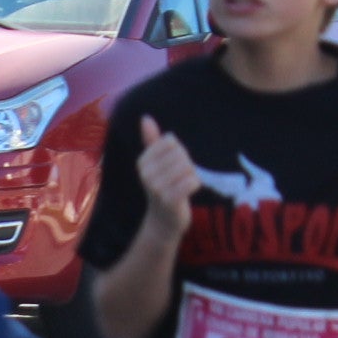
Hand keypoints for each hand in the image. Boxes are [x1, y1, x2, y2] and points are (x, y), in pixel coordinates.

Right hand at [133, 115, 200, 230]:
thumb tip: (145, 118)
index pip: (171, 141)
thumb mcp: (155, 163)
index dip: (179, 152)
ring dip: (192, 176)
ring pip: (187, 167)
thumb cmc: (163, 186)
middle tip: (180, 178)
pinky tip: (189, 192)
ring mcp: (156, 189)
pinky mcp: (169, 201)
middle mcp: (146, 175)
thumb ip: (151, 140)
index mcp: (142, 162)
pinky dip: (195, 184)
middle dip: (187, 165)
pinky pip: (192, 182)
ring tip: (184, 185)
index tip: (173, 165)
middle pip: (180, 154)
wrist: (164, 219)